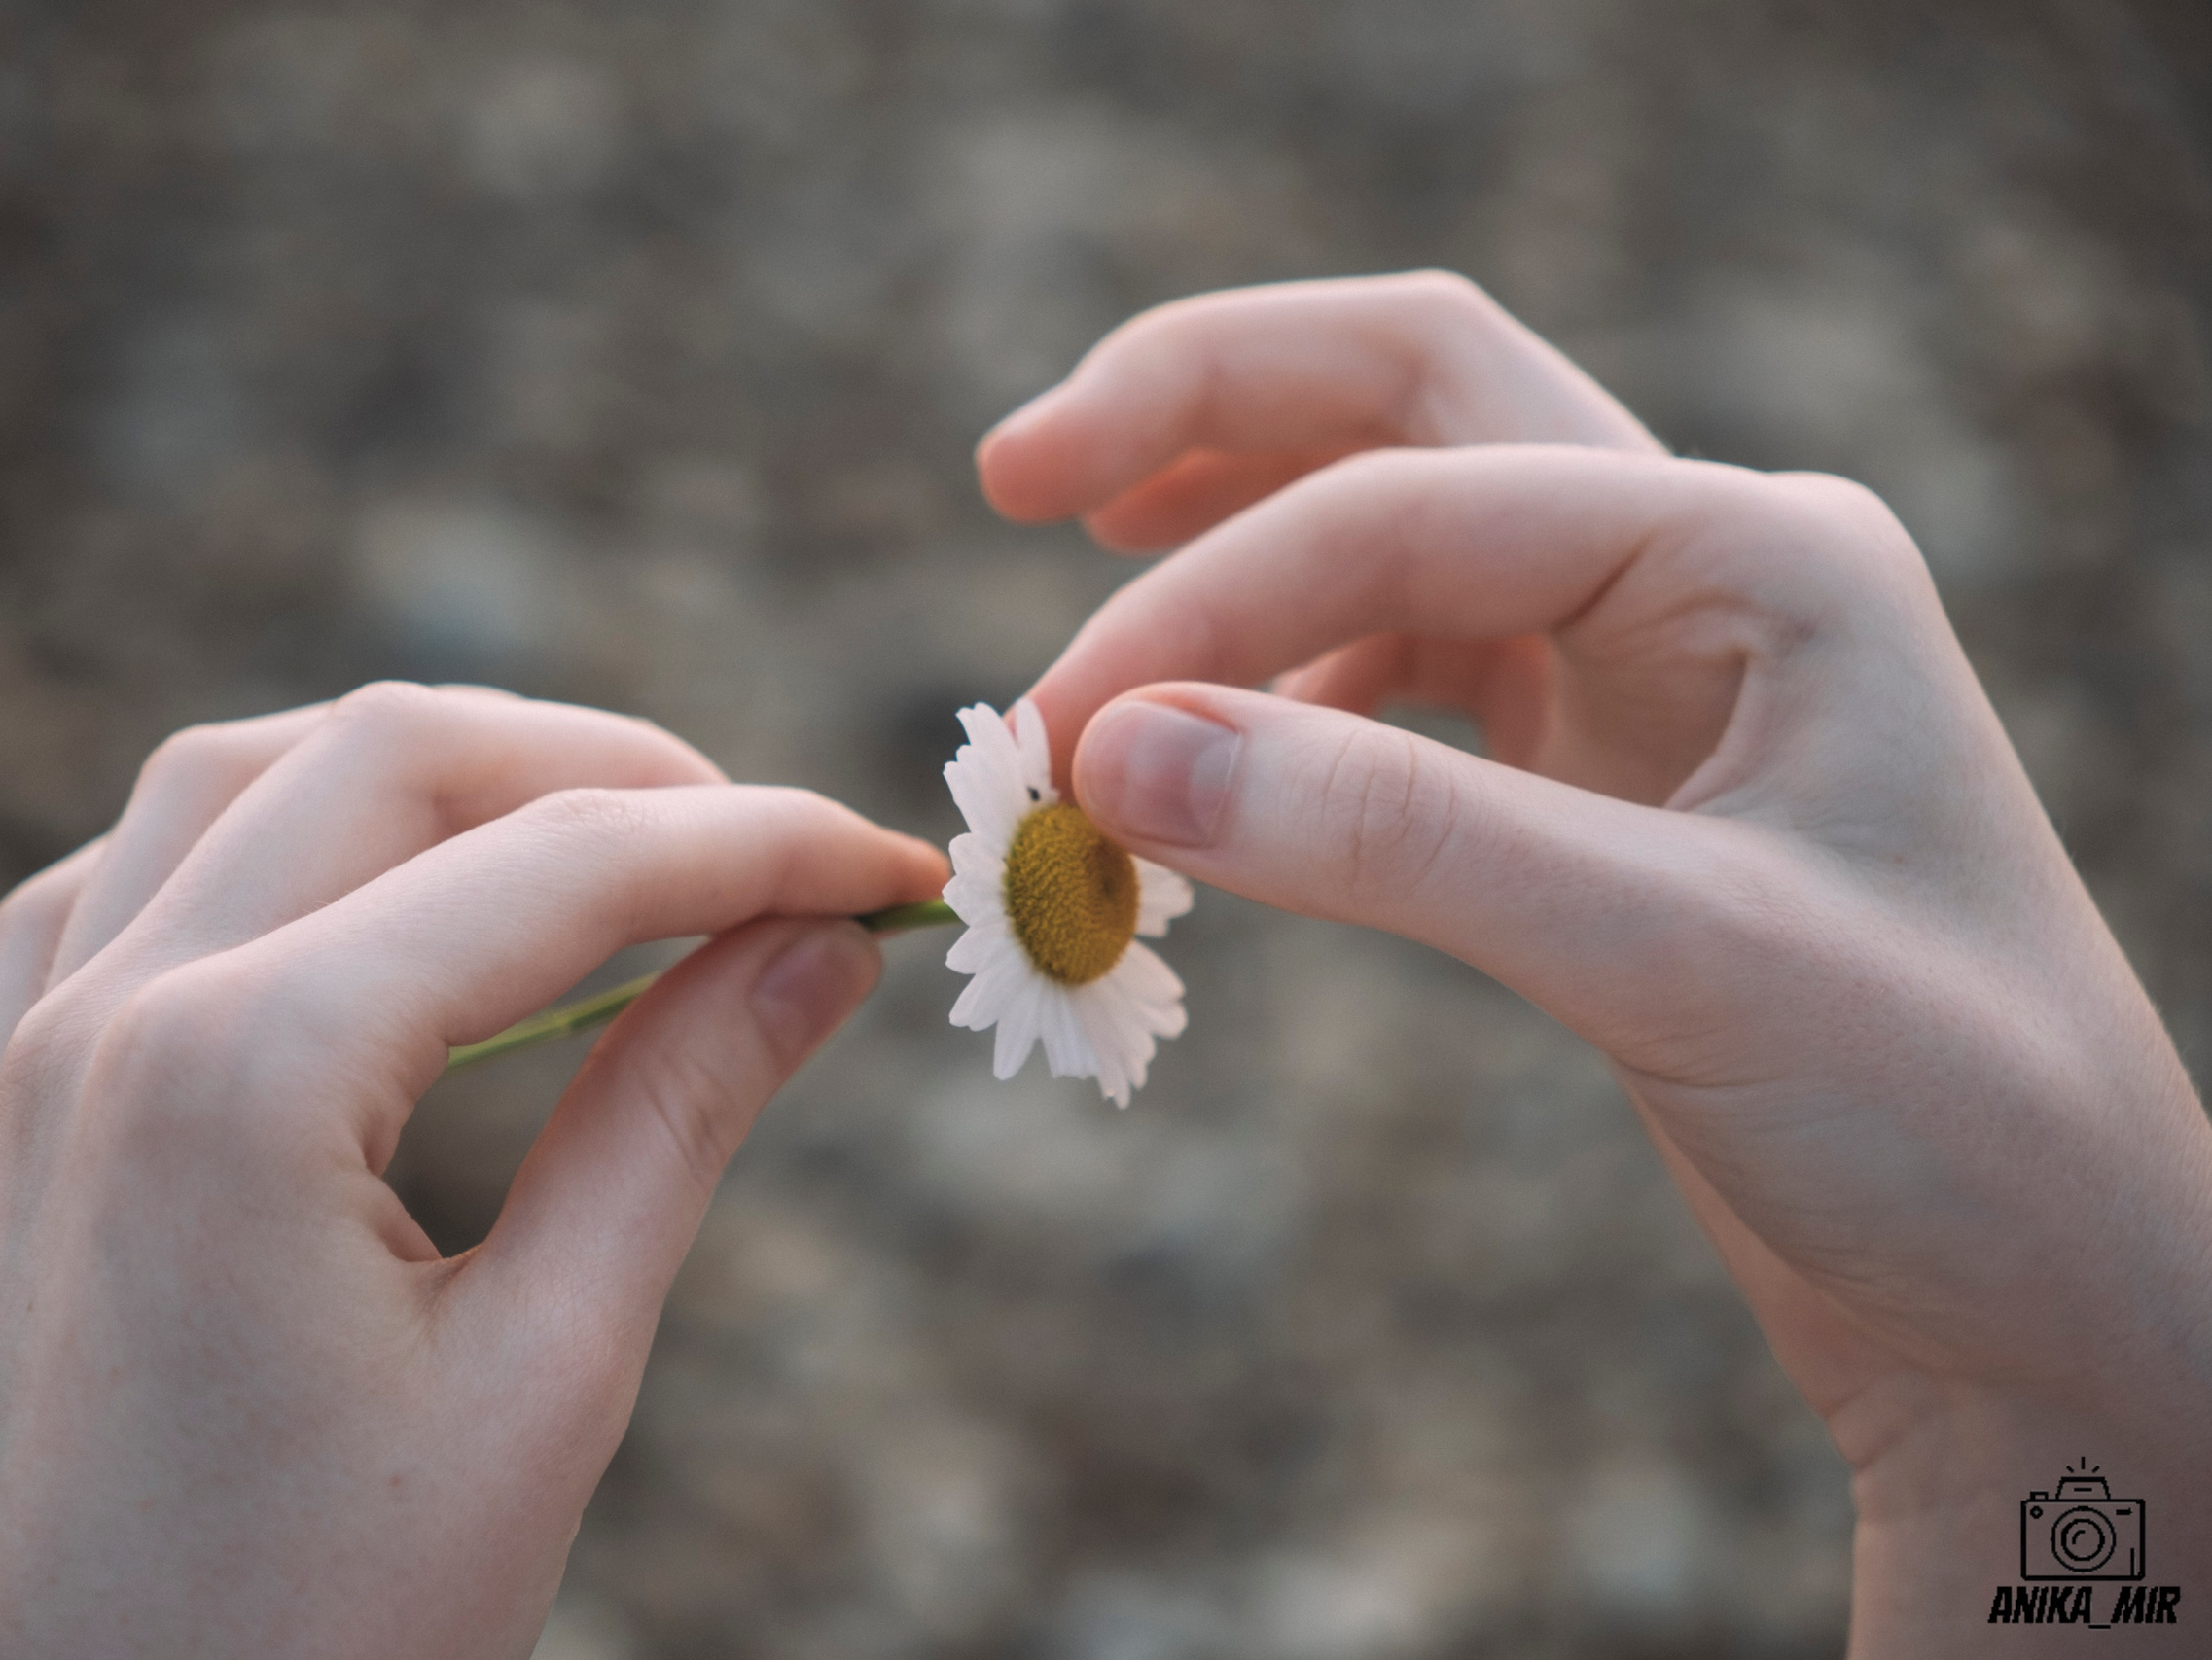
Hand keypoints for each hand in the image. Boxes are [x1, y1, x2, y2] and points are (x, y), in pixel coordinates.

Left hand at [0, 683, 948, 1657]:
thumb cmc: (324, 1638)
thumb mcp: (547, 1378)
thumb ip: (681, 1117)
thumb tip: (825, 951)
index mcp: (243, 1081)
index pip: (559, 871)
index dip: (759, 845)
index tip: (891, 867)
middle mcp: (111, 1022)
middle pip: (391, 761)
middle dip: (609, 778)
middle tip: (770, 865)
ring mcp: (33, 1059)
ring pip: (239, 782)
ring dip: (436, 780)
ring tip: (602, 854)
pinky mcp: (11, 1116)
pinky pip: (124, 884)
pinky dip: (272, 840)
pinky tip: (372, 908)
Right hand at [984, 274, 2211, 1652]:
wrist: (2054, 1296)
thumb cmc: (1949, 1120)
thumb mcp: (1679, 958)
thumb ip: (1397, 838)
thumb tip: (1118, 753)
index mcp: (1760, 554)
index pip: (1417, 500)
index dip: (1215, 600)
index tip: (1066, 741)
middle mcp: (1706, 568)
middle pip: (1411, 393)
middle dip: (1205, 408)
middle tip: (1017, 471)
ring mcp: (1656, 663)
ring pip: (1402, 518)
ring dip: (1236, 536)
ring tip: (1081, 579)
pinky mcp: (1608, 773)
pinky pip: (1409, 670)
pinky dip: (1285, 687)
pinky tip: (1207, 751)